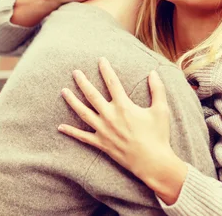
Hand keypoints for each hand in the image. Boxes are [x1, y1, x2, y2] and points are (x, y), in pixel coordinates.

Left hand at [58, 58, 175, 180]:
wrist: (152, 162)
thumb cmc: (158, 135)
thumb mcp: (161, 110)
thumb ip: (157, 89)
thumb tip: (153, 72)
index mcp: (124, 106)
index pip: (112, 82)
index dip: (106, 70)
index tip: (101, 60)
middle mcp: (110, 116)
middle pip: (92, 95)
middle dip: (82, 82)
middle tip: (75, 72)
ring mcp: (103, 130)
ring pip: (83, 113)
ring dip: (72, 101)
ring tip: (63, 91)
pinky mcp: (101, 144)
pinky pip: (82, 137)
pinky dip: (71, 131)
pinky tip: (60, 127)